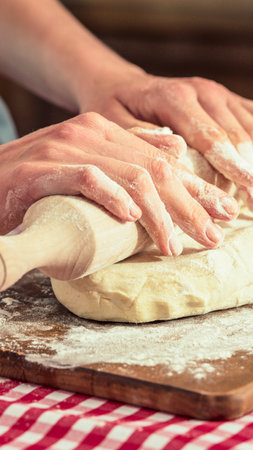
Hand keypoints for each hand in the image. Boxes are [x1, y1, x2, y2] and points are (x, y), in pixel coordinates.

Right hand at [0, 113, 236, 253]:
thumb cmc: (40, 183)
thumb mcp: (87, 167)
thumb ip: (127, 158)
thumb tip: (175, 151)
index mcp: (105, 131)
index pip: (163, 160)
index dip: (197, 187)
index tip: (223, 212)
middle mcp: (90, 132)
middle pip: (156, 168)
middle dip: (191, 203)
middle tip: (214, 233)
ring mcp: (66, 147)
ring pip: (131, 176)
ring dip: (159, 214)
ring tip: (175, 245)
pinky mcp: (43, 167)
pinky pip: (87, 178)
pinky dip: (112, 197)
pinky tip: (131, 218)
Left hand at [83, 73, 252, 204]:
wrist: (124, 85)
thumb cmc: (115, 109)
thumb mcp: (114, 123)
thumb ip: (141, 138)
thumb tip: (178, 154)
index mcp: (175, 97)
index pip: (211, 138)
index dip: (233, 167)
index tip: (250, 191)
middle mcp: (202, 92)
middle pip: (237, 137)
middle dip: (250, 172)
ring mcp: (218, 94)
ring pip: (250, 128)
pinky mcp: (226, 101)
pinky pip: (252, 120)